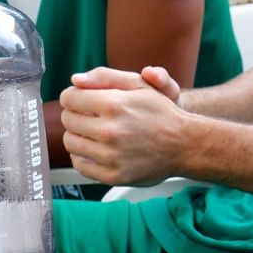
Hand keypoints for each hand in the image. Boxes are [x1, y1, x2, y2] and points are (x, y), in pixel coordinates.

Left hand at [60, 68, 189, 184]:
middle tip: (94, 117)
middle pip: (67, 120)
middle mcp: (109, 131)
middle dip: (77, 115)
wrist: (185, 145)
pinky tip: (100, 149)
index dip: (75, 96)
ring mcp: (110, 156)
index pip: (69, 98)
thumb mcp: (140, 85)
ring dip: (79, 136)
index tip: (85, 100)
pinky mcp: (112, 175)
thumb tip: (75, 81)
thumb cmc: (162, 113)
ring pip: (70, 143)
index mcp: (114, 105)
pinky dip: (85, 156)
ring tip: (97, 133)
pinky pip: (80, 164)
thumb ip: (105, 77)